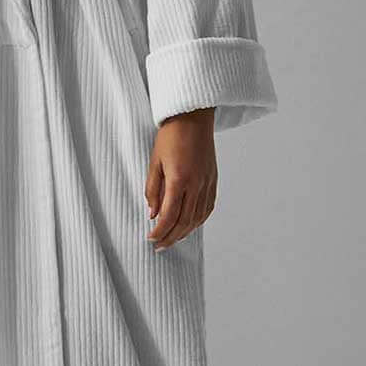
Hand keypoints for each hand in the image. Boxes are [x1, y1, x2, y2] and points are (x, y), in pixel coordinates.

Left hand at [147, 109, 218, 250]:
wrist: (193, 119)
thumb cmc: (169, 138)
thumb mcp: (154, 163)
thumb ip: (152, 190)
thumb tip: (152, 213)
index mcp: (180, 179)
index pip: (170, 214)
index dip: (160, 230)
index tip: (151, 239)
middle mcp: (197, 184)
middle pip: (185, 220)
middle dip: (171, 236)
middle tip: (159, 246)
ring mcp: (208, 182)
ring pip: (198, 216)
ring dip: (185, 232)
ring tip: (172, 240)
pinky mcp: (214, 180)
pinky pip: (208, 207)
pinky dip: (198, 220)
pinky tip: (189, 226)